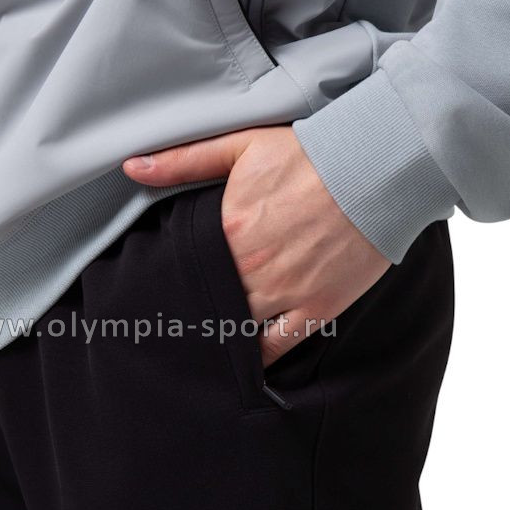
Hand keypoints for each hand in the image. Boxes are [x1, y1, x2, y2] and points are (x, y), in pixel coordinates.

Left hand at [124, 126, 390, 364]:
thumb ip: (184, 161)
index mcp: (228, 230)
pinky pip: (278, 346)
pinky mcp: (318, 308)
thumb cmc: (310, 153)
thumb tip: (132, 167)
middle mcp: (252, 268)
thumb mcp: (241, 147)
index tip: (157, 291)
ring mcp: (286, 291)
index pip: (183, 269)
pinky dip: (257, 357)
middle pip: (207, 302)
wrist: (377, 165)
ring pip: (236, 329)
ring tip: (202, 343)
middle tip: (175, 322)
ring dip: (218, 336)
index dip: (169, 282)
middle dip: (191, 310)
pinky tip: (241, 362)